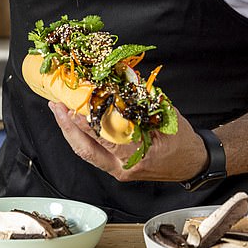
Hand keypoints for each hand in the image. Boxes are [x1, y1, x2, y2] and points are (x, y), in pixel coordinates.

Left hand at [48, 101, 209, 182]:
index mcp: (138, 153)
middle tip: (56, 107)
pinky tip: (74, 124)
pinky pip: (93, 154)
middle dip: (67, 127)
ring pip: (86, 154)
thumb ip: (142, 99)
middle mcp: (124, 167)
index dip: (86, 123)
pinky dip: (81, 138)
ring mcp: (118, 171)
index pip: (104, 137)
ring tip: (59, 112)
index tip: (72, 107)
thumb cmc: (181, 139)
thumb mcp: (165, 114)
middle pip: (86, 150)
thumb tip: (124, 76)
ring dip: (70, 133)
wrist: (190, 162)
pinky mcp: (116, 170)